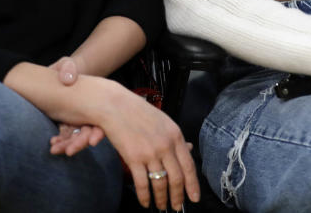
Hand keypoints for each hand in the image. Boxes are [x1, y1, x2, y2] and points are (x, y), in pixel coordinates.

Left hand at [47, 56, 106, 155]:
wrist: (57, 77)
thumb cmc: (67, 69)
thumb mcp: (68, 65)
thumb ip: (68, 68)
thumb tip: (68, 79)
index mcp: (94, 100)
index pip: (101, 119)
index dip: (98, 132)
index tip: (92, 141)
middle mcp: (89, 112)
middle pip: (89, 132)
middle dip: (81, 142)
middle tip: (69, 150)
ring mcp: (78, 119)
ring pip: (77, 137)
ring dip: (68, 145)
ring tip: (55, 149)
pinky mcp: (67, 123)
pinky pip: (66, 136)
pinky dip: (61, 141)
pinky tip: (53, 144)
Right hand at [97, 89, 199, 210]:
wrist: (116, 106)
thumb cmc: (139, 112)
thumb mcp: (164, 122)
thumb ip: (175, 138)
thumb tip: (188, 150)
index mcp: (175, 135)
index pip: (189, 166)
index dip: (192, 185)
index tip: (194, 197)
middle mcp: (165, 145)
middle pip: (177, 178)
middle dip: (178, 196)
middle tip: (177, 207)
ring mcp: (150, 153)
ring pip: (160, 183)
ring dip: (161, 199)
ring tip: (161, 206)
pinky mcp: (134, 158)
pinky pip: (142, 183)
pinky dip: (145, 196)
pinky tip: (145, 202)